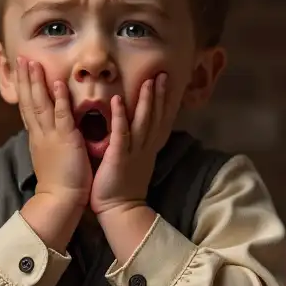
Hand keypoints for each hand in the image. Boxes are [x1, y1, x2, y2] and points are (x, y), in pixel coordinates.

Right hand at [15, 58, 91, 210]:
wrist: (60, 201)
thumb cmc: (59, 182)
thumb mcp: (49, 156)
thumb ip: (48, 140)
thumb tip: (47, 130)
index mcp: (37, 137)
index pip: (27, 107)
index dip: (24, 88)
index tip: (20, 70)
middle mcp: (40, 133)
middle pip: (28, 101)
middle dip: (25, 79)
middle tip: (21, 58)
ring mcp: (51, 136)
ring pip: (40, 104)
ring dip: (36, 82)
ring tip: (32, 63)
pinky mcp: (65, 141)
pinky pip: (61, 116)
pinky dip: (58, 99)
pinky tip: (56, 83)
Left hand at [90, 73, 170, 217]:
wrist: (120, 211)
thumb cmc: (121, 188)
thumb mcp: (133, 162)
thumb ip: (133, 144)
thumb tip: (131, 129)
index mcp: (147, 148)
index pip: (159, 120)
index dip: (163, 100)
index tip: (166, 81)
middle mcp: (145, 147)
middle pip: (156, 116)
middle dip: (159, 94)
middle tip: (162, 73)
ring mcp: (133, 152)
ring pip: (143, 122)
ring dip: (146, 101)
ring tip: (148, 81)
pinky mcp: (119, 157)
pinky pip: (122, 134)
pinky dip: (121, 117)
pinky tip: (119, 101)